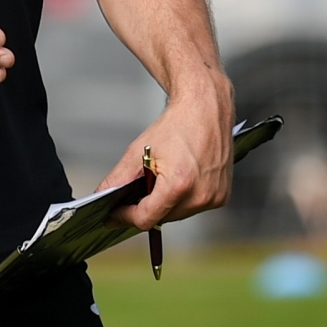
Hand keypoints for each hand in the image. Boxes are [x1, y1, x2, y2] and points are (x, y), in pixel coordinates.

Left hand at [96, 85, 234, 230]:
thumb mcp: (139, 150)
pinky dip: (184, 198)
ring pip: (178, 214)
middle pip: (162, 217)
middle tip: (141, 186)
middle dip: (147, 206)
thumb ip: (118, 178)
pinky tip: (182, 178)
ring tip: (164, 178)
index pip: (146, 218)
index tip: (116, 213)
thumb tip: (103, 196)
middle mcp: (201, 195)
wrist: (206, 108)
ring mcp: (215, 197)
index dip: (126, 216)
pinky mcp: (223, 195)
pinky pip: (195, 207)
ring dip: (166, 203)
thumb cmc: (176, 125)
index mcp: (179, 185)